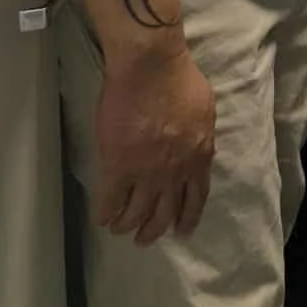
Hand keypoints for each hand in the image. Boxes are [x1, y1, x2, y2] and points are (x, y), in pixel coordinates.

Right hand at [94, 43, 215, 244]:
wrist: (151, 67)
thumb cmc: (179, 79)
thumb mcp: (204, 112)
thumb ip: (200, 137)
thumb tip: (197, 149)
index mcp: (198, 157)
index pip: (195, 198)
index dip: (187, 218)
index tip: (181, 232)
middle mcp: (174, 172)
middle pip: (164, 213)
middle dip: (154, 231)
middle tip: (144, 239)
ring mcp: (146, 173)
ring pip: (136, 214)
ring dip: (127, 226)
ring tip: (120, 230)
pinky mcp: (118, 167)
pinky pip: (110, 201)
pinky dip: (105, 213)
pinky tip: (101, 217)